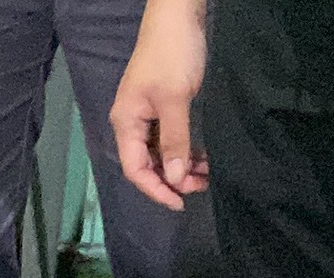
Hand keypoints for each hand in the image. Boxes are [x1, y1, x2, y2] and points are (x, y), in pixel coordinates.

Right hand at [109, 0, 209, 210]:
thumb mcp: (175, 100)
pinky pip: (169, 138)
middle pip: (147, 164)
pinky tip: (201, 156)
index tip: (181, 202)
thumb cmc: (172, 54)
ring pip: (160, 152)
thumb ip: (175, 141)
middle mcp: (132, 123)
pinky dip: (184, 149)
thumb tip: (174, 179)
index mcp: (127, 123)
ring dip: (180, 165)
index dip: (156, 190)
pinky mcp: (161, 106)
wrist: (177, 15)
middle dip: (172, 179)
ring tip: (206, 172)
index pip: (135, 170)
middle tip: (202, 185)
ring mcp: (146, 114)